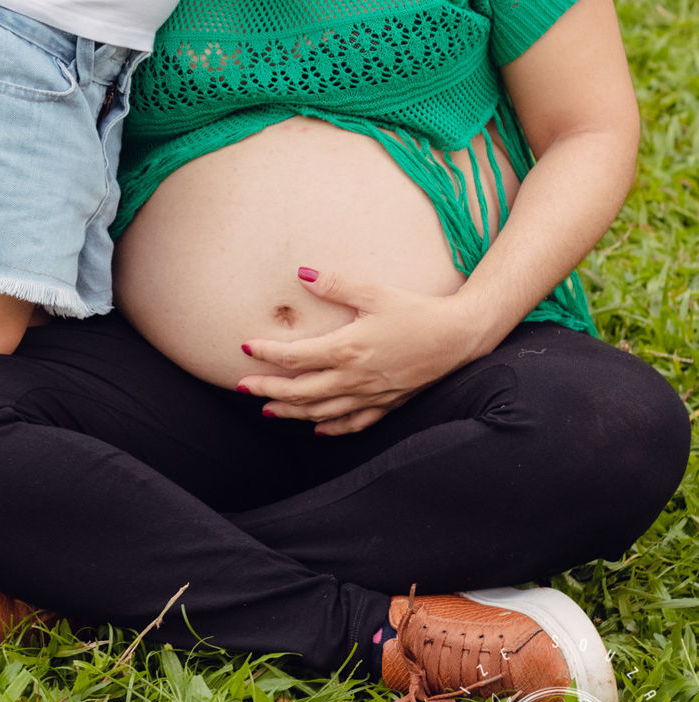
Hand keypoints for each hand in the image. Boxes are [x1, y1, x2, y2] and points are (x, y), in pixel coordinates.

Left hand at [238, 269, 482, 434]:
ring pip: (321, 412)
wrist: (459, 337)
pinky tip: (317, 428)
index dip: (266, 355)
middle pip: (300, 391)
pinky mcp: (387, 404)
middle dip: (268, 390)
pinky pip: (353, 423)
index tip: (244, 348)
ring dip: (292, 412)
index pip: (295, 357)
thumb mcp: (375, 291)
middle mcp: (354, 378)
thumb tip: (301, 273)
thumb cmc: (418, 311)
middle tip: (242, 387)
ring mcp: (370, 395)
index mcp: (347, 349)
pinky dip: (331, 427)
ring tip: (268, 410)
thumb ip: (336, 284)